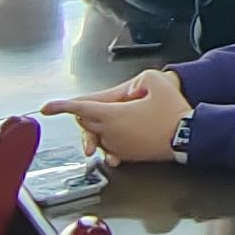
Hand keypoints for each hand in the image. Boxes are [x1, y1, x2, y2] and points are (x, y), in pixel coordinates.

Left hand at [41, 70, 191, 162]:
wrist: (187, 136)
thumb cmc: (172, 112)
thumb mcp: (156, 82)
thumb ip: (137, 79)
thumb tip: (129, 90)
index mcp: (112, 115)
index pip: (79, 109)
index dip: (60, 106)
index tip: (47, 108)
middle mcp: (110, 133)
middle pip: (86, 122)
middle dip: (89, 112)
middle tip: (103, 104)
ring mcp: (117, 146)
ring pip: (97, 135)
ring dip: (102, 125)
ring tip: (123, 115)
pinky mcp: (126, 155)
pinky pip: (110, 147)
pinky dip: (111, 139)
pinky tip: (125, 133)